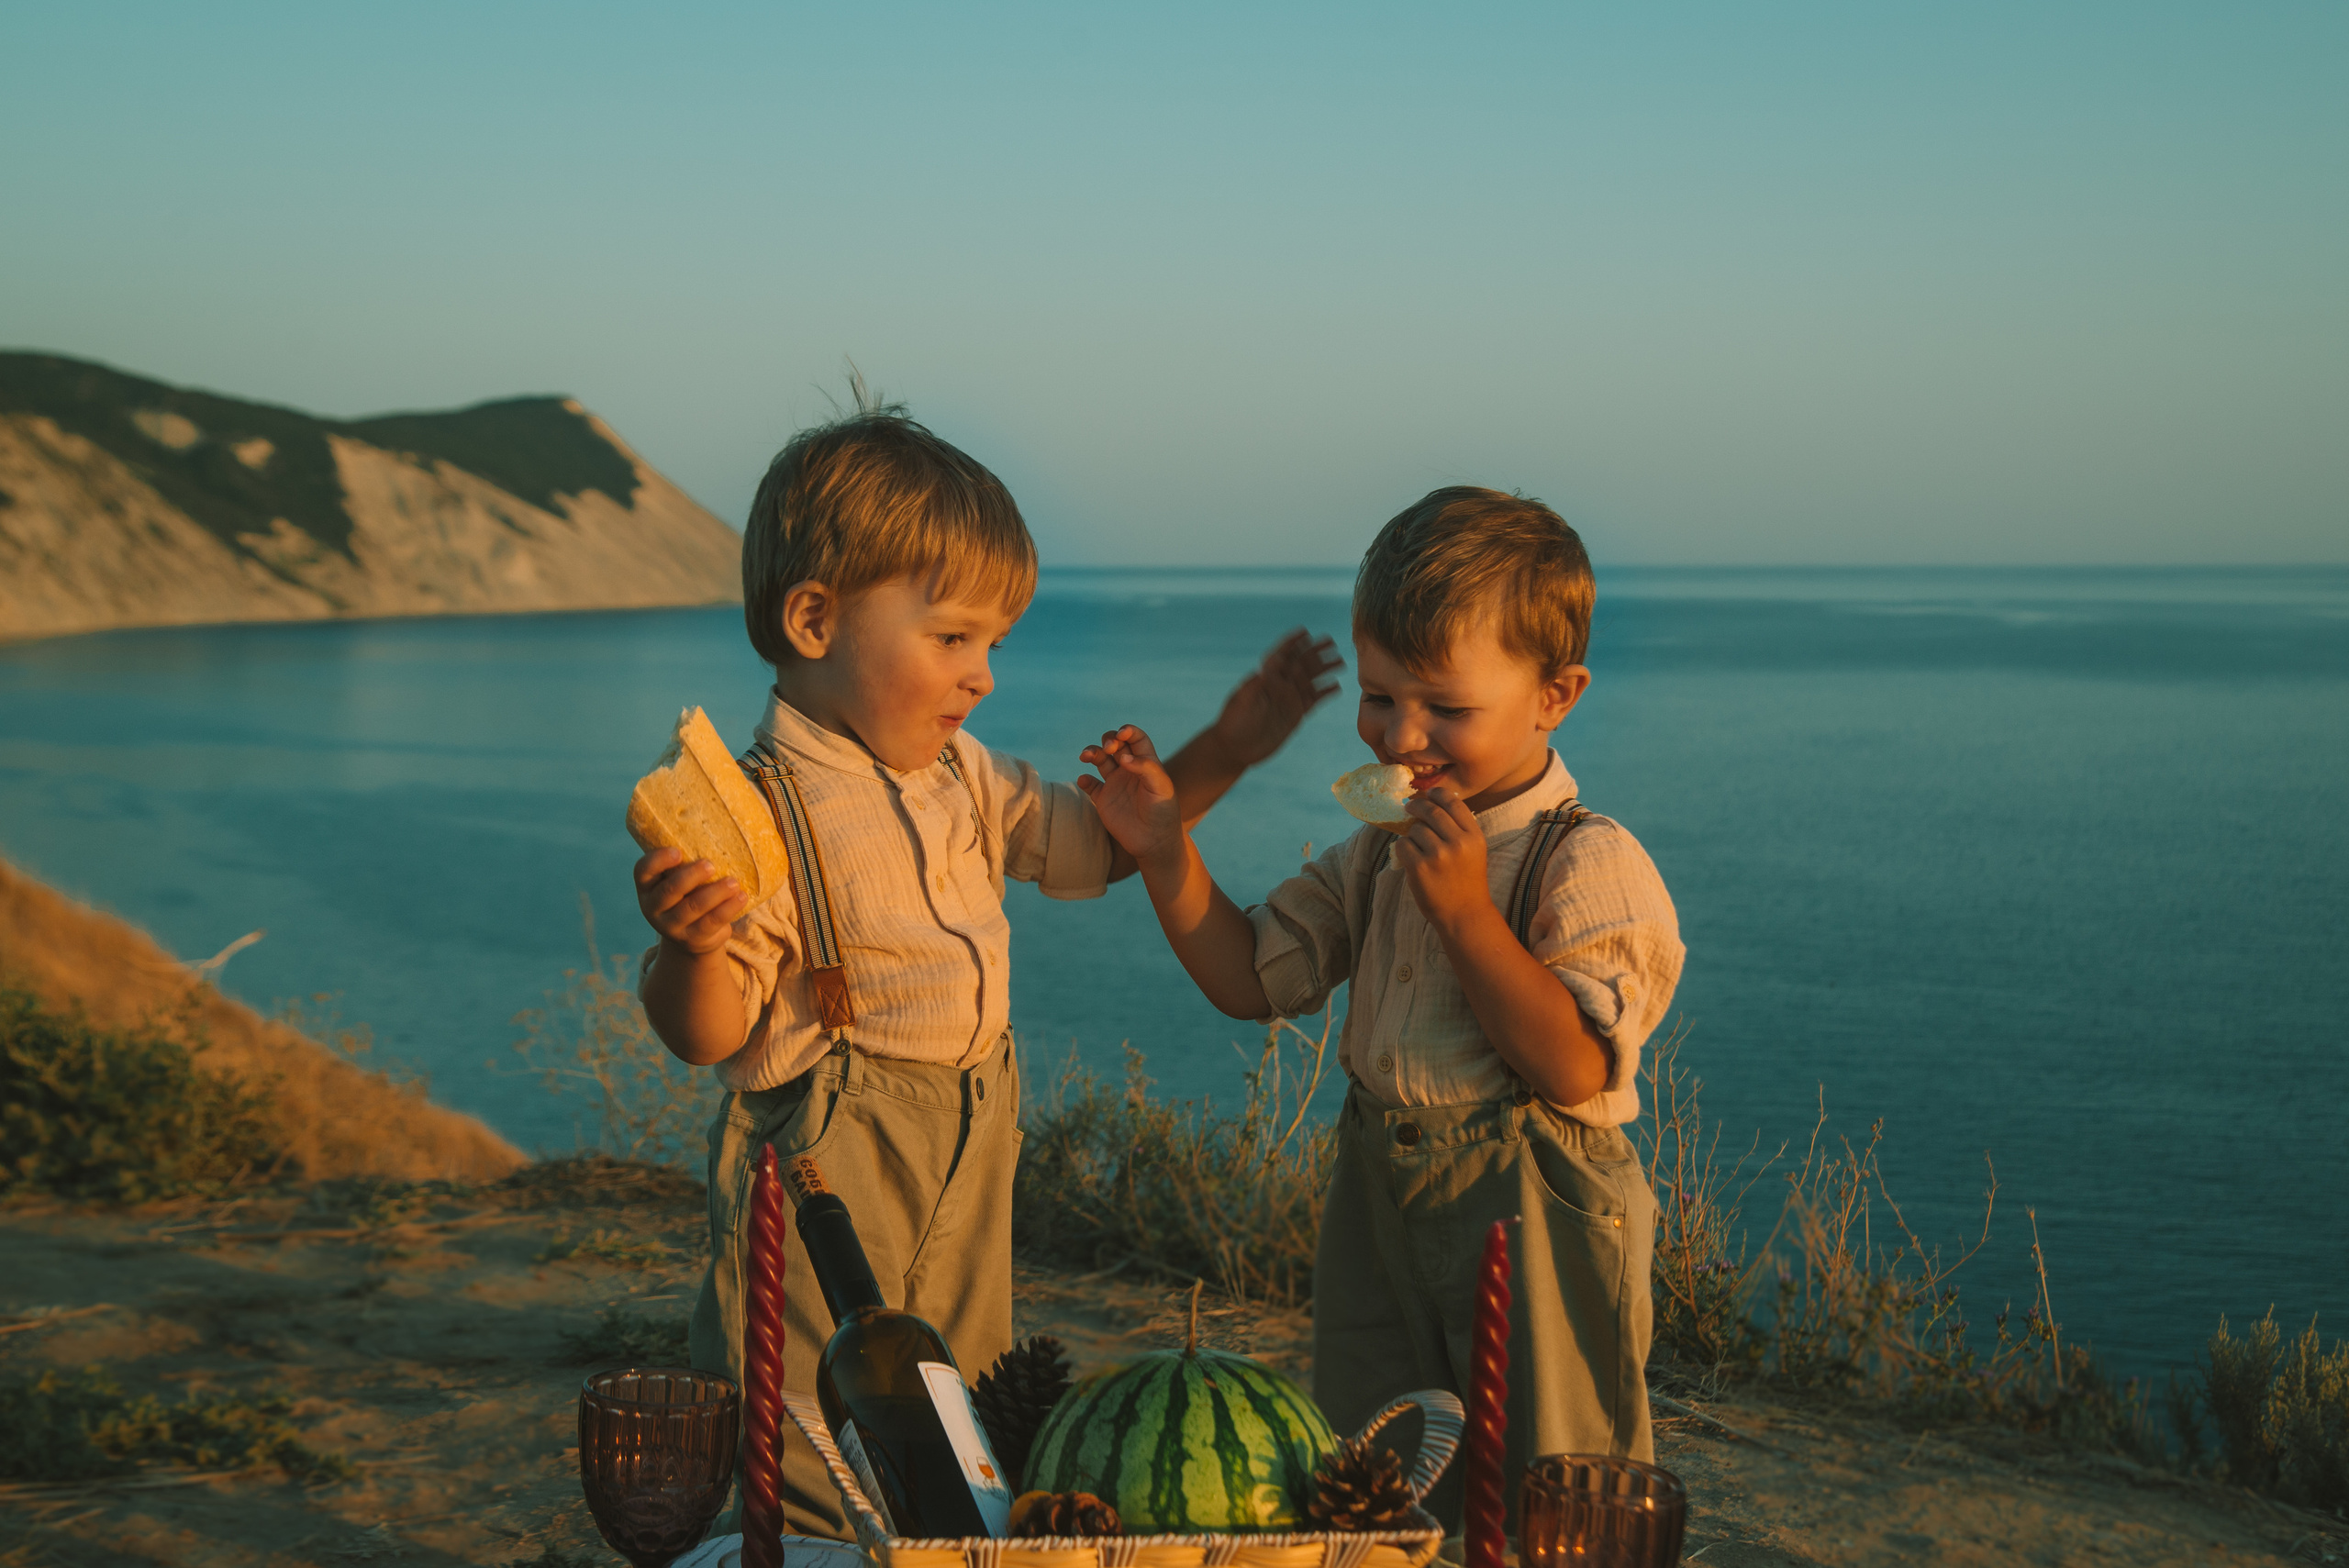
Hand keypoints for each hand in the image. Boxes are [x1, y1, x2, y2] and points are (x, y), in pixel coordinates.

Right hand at [634, 847, 748, 956]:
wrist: (691, 936)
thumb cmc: (687, 895)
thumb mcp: (678, 880)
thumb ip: (685, 861)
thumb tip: (718, 826)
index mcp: (647, 887)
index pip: (643, 871)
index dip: (658, 861)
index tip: (678, 851)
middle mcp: (653, 908)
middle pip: (669, 891)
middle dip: (691, 876)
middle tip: (710, 864)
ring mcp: (671, 926)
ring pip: (692, 908)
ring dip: (715, 893)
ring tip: (733, 882)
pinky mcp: (693, 939)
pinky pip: (711, 922)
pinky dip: (728, 908)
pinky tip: (741, 896)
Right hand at [1077, 724, 1183, 865]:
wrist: (1155, 841)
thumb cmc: (1163, 812)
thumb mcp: (1161, 787)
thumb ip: (1145, 768)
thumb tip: (1124, 758)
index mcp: (1146, 763)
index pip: (1136, 738)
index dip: (1128, 731)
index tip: (1122, 734)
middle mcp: (1129, 770)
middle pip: (1114, 744)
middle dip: (1109, 740)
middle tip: (1109, 749)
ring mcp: (1115, 783)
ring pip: (1099, 759)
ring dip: (1092, 752)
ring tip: (1086, 757)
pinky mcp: (1104, 799)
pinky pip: (1090, 784)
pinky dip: (1084, 780)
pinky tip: (1085, 781)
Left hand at [1209, 629, 1342, 766]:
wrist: (1236, 749)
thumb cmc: (1233, 723)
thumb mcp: (1241, 703)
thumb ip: (1253, 686)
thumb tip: (1263, 669)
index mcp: (1265, 677)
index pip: (1281, 655)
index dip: (1292, 642)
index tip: (1305, 632)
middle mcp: (1279, 685)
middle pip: (1300, 663)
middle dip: (1315, 651)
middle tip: (1331, 641)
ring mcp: (1289, 699)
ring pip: (1311, 679)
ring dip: (1324, 669)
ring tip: (1340, 661)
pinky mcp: (1296, 714)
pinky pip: (1314, 700)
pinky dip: (1325, 692)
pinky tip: (1337, 687)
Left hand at [1393, 788, 1490, 930]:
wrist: (1464, 914)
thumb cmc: (1466, 881)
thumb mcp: (1473, 850)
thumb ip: (1458, 828)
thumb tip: (1430, 801)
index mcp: (1474, 835)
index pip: (1452, 802)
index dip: (1437, 794)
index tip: (1428, 794)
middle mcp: (1458, 842)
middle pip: (1430, 811)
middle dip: (1416, 806)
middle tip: (1409, 807)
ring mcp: (1438, 855)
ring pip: (1414, 829)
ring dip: (1412, 834)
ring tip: (1419, 848)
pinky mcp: (1420, 867)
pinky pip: (1402, 845)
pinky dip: (1403, 848)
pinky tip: (1411, 859)